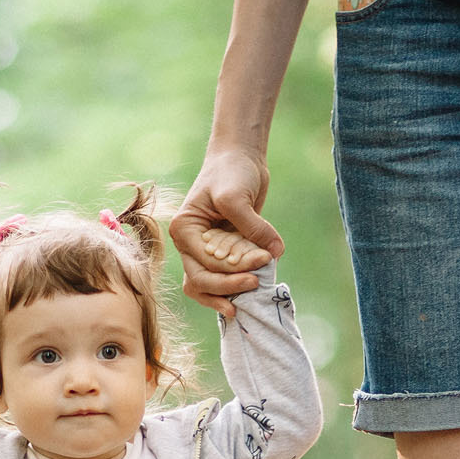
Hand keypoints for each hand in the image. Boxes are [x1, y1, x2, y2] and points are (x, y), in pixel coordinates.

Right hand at [171, 145, 281, 314]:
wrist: (240, 159)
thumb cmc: (232, 172)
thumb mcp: (236, 197)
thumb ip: (253, 227)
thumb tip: (275, 253)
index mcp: (185, 231)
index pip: (205, 262)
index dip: (232, 268)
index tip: (262, 260)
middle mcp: (190, 245)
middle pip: (202, 280)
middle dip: (228, 286)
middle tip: (255, 284)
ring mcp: (204, 251)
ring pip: (207, 286)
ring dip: (227, 294)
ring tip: (247, 299)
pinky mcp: (222, 253)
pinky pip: (223, 279)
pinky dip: (235, 286)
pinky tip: (251, 291)